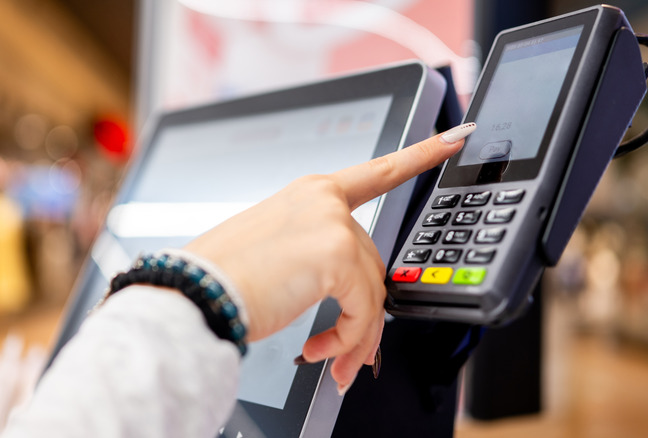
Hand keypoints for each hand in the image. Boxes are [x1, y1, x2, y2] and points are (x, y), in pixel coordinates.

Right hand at [184, 123, 474, 391]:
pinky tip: (322, 350)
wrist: (194, 295)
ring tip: (331, 357)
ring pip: (372, 289)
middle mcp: (323, 200)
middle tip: (347, 349)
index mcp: (310, 193)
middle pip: (372, 261)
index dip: (420, 155)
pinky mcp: (334, 253)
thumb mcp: (280, 254)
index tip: (452, 140)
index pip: (377, 172)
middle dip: (364, 311)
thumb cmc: (225, 277)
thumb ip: (324, 261)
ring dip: (356, 334)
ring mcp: (331, 222)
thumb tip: (358, 296)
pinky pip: (365, 308)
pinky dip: (350, 339)